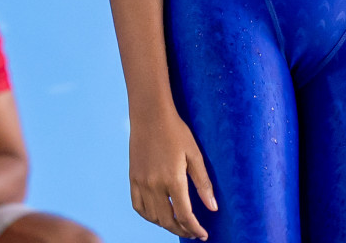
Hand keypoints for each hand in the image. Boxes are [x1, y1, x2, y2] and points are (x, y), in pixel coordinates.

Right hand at [128, 105, 216, 238]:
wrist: (150, 115)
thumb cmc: (176, 132)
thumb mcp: (194, 155)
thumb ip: (203, 184)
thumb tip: (213, 208)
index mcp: (173, 179)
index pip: (184, 215)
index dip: (195, 228)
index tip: (203, 234)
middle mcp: (154, 185)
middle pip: (168, 220)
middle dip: (182, 230)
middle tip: (194, 233)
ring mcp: (141, 183)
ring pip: (152, 217)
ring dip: (166, 225)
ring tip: (179, 225)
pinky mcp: (132, 178)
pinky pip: (138, 206)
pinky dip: (149, 216)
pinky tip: (159, 216)